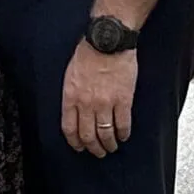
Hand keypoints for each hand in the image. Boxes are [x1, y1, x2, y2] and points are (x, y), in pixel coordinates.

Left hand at [63, 42, 135, 156]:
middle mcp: (86, 104)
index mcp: (71, 97)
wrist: (107, 41)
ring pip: (106, 133)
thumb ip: (72, 95)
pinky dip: (123, 133)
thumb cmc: (88, 53)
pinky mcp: (123, 100)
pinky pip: (123, 124)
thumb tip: (75, 110)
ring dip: (109, 144)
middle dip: (93, 148)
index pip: (69, 129)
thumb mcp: (71, 74)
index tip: (79, 147)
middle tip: (98, 152)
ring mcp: (105, 103)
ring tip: (111, 147)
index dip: (75, 142)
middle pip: (88, 135)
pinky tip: (124, 136)